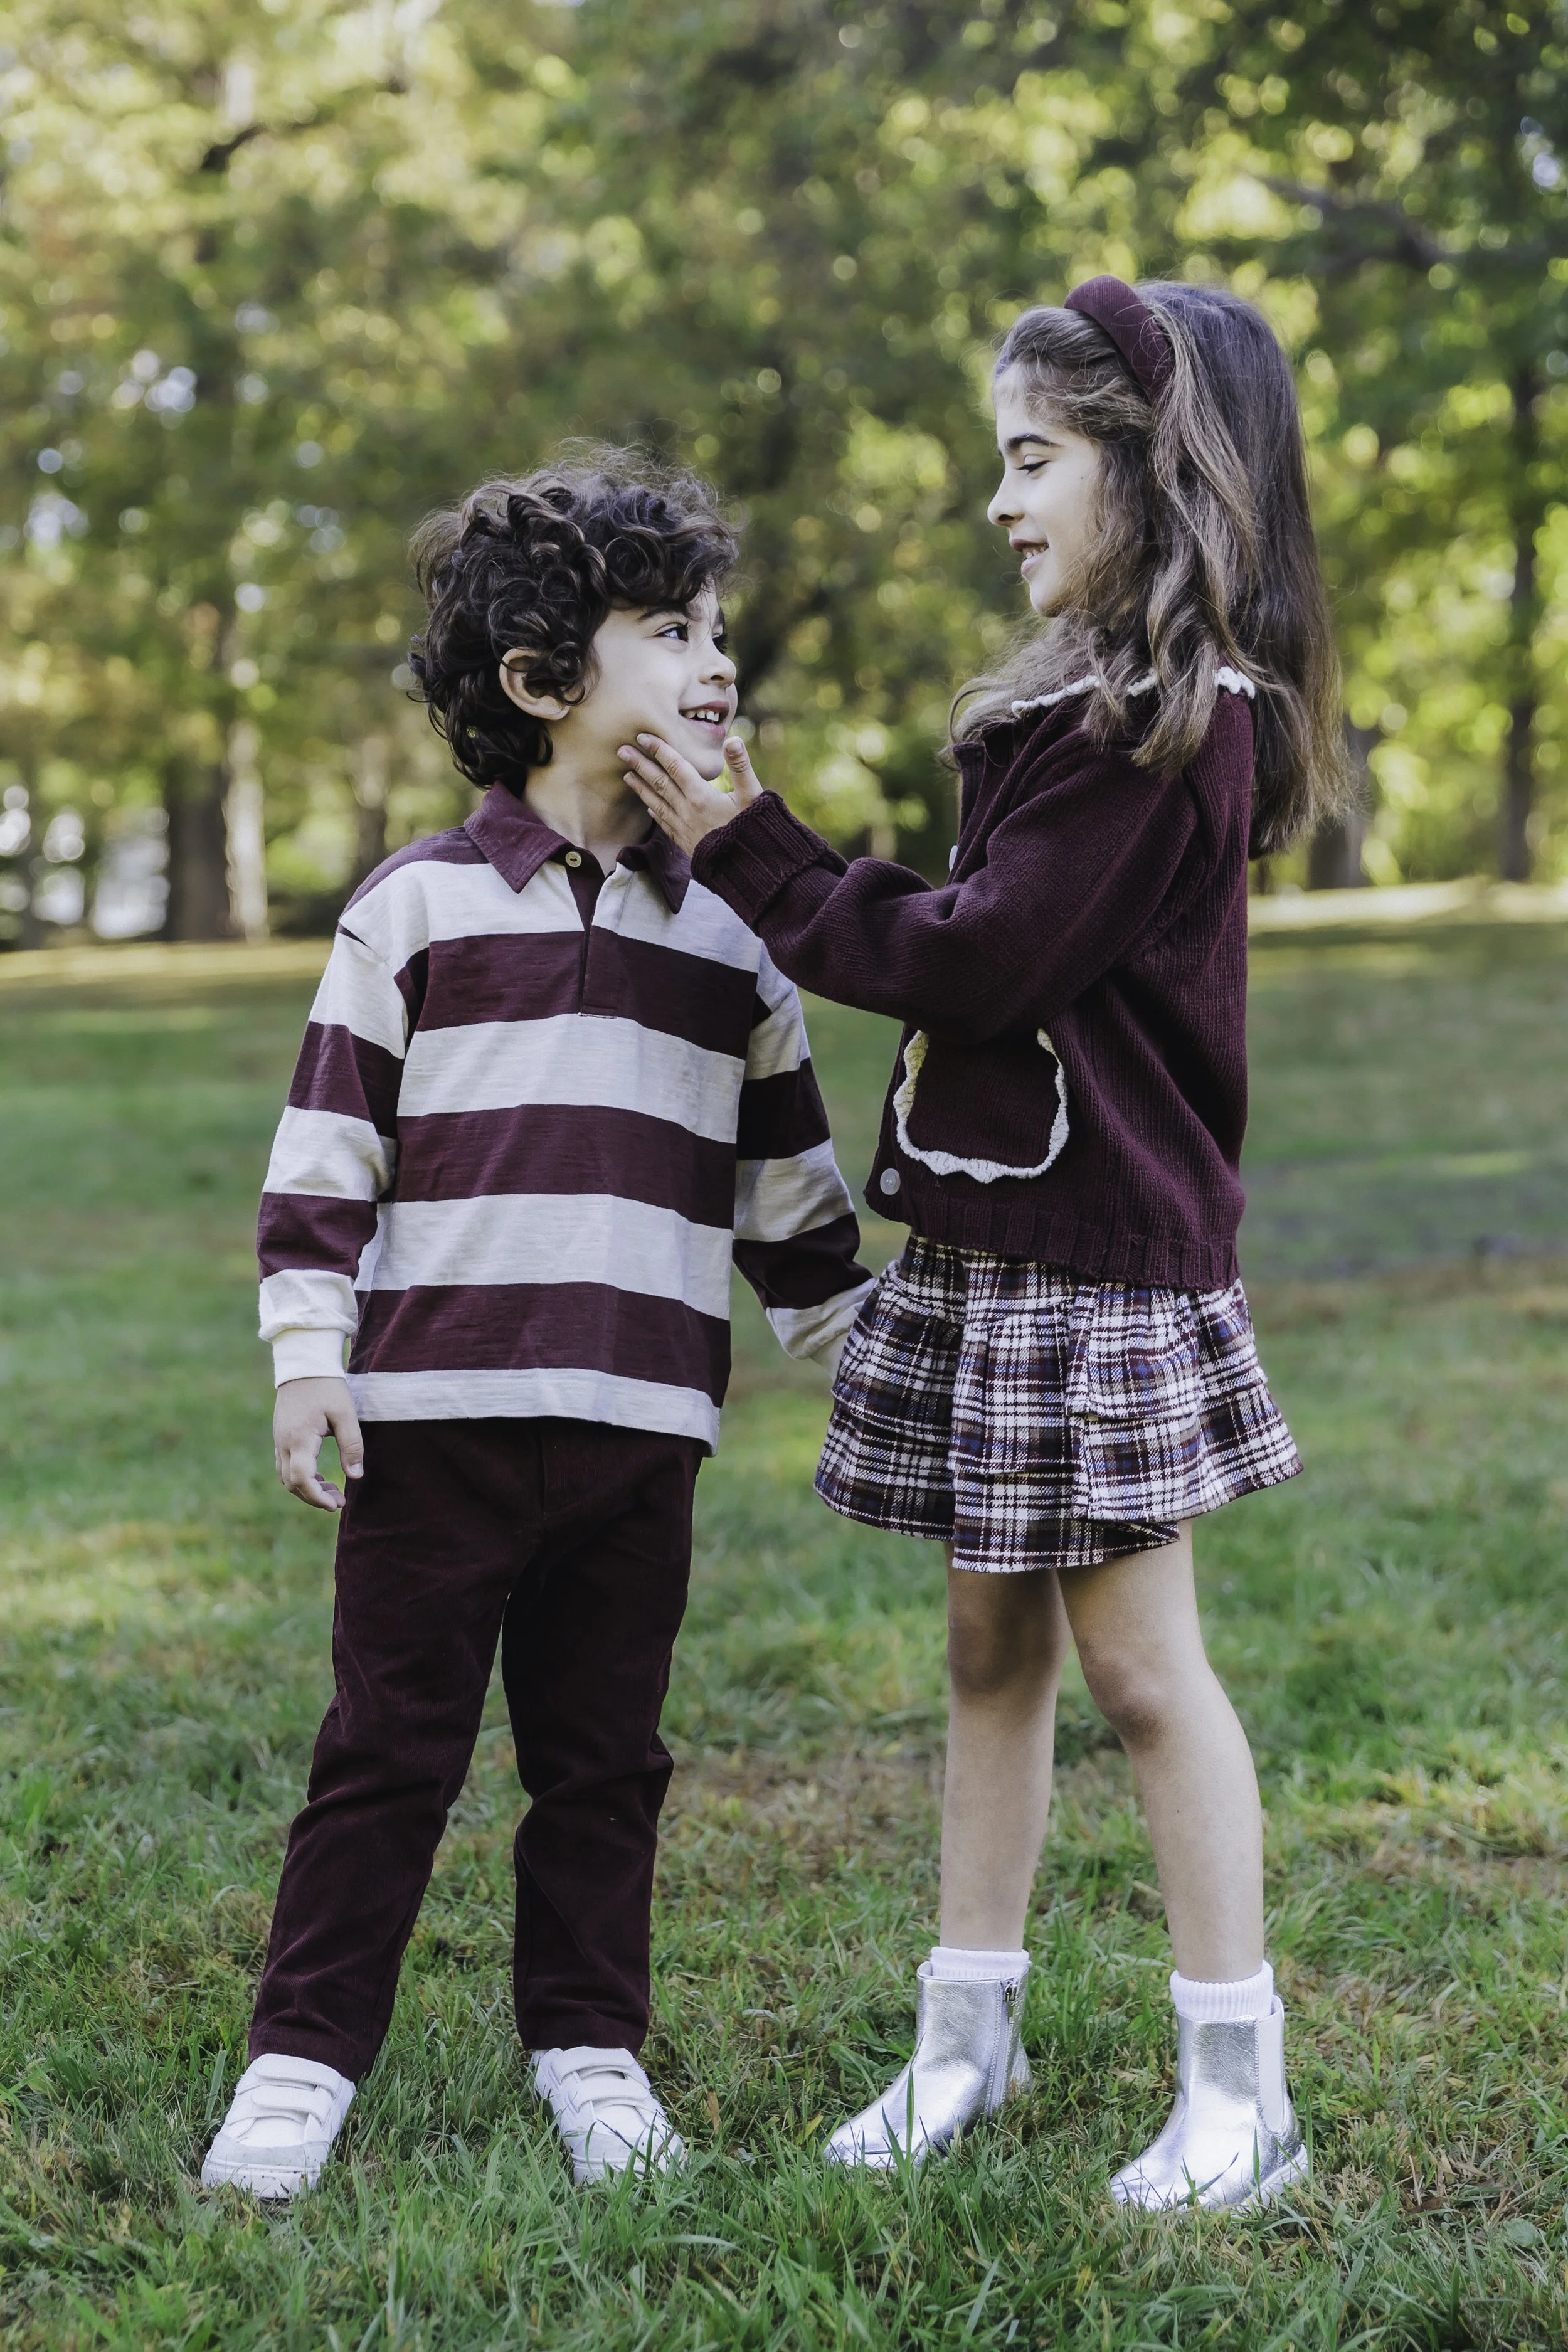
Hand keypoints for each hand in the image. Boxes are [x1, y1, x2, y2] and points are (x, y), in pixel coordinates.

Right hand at [273, 1376, 363, 1511]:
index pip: (301, 1479)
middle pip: (291, 1484)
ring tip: (333, 1491)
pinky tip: (320, 1476)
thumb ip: (351, 1445)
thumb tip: (355, 1476)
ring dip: (307, 1489)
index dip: (317, 1497)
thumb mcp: (345, 1413)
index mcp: (299, 1438)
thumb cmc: (327, 1386)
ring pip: (286, 1477)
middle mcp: (283, 1442)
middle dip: (314, 1497)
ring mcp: (279, 1440)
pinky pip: (285, 1466)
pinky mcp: (280, 1436)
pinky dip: (301, 1477)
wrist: (304, 1364)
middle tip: (340, 1501)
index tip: (335, 1504)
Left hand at [619, 732, 763, 854]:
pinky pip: (665, 824)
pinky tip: (647, 806)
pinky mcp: (686, 843)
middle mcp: (688, 811)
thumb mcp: (753, 796)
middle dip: (640, 765)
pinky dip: (654, 812)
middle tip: (622, 750)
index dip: (659, 749)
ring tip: (626, 775)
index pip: (675, 766)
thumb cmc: (755, 830)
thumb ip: (741, 766)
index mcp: (702, 796)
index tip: (643, 736)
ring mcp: (684, 828)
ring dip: (641, 787)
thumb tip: (732, 740)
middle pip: (659, 783)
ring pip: (657, 803)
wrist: (750, 870)